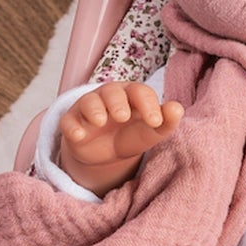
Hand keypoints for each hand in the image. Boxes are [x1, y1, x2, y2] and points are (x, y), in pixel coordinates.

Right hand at [56, 81, 183, 193]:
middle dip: (116, 102)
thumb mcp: (151, 132)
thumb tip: (177, 108)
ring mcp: (88, 109)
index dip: (148, 104)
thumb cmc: (132, 134)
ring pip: (88, 102)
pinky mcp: (72, 123)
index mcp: (132, 95)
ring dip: (94, 109)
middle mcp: (109, 97)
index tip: (156, 122)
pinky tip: (78, 134)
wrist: (105, 153)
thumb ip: (166, 121)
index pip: (140, 92)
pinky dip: (72, 126)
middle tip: (122, 116)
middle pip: (112, 92)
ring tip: (100, 121)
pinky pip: (68, 121)